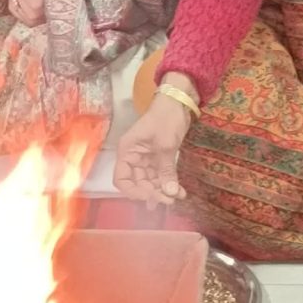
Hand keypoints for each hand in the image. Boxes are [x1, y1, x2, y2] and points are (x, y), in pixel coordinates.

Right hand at [114, 72, 195, 207]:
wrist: (178, 102)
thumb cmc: (166, 118)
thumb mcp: (165, 145)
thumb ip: (166, 170)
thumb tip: (170, 193)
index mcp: (128, 152)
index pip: (121, 179)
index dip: (133, 191)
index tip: (150, 196)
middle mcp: (134, 158)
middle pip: (137, 183)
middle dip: (152, 193)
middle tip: (170, 200)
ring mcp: (146, 159)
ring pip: (150, 182)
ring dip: (163, 191)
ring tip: (178, 197)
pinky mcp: (158, 158)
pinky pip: (161, 176)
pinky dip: (169, 183)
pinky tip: (181, 191)